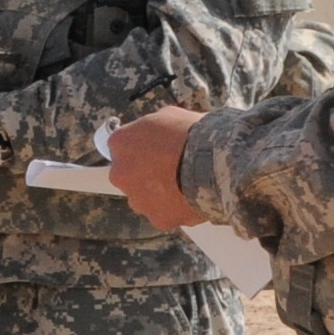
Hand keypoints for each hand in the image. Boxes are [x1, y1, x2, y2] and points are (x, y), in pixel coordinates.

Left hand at [105, 106, 203, 228]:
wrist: (214, 162)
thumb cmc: (192, 133)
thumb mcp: (168, 115)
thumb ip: (151, 128)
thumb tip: (153, 134)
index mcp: (120, 143)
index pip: (122, 146)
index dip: (141, 147)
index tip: (156, 148)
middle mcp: (120, 174)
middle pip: (130, 175)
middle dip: (146, 173)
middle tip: (172, 167)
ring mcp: (138, 199)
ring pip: (145, 198)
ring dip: (159, 193)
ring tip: (185, 184)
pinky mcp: (158, 218)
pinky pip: (166, 213)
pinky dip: (176, 208)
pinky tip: (193, 198)